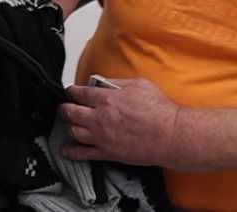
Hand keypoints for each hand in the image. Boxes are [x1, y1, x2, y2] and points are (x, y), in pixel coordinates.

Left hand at [60, 77, 180, 166]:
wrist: (171, 135)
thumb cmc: (159, 110)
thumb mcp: (137, 84)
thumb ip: (116, 82)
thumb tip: (104, 83)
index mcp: (106, 98)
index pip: (78, 93)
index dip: (71, 91)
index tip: (70, 92)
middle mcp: (100, 117)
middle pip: (70, 112)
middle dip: (65, 108)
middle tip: (65, 107)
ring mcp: (102, 136)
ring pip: (73, 131)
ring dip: (68, 126)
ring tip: (69, 124)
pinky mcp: (108, 153)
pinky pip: (83, 154)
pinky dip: (71, 152)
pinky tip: (66, 150)